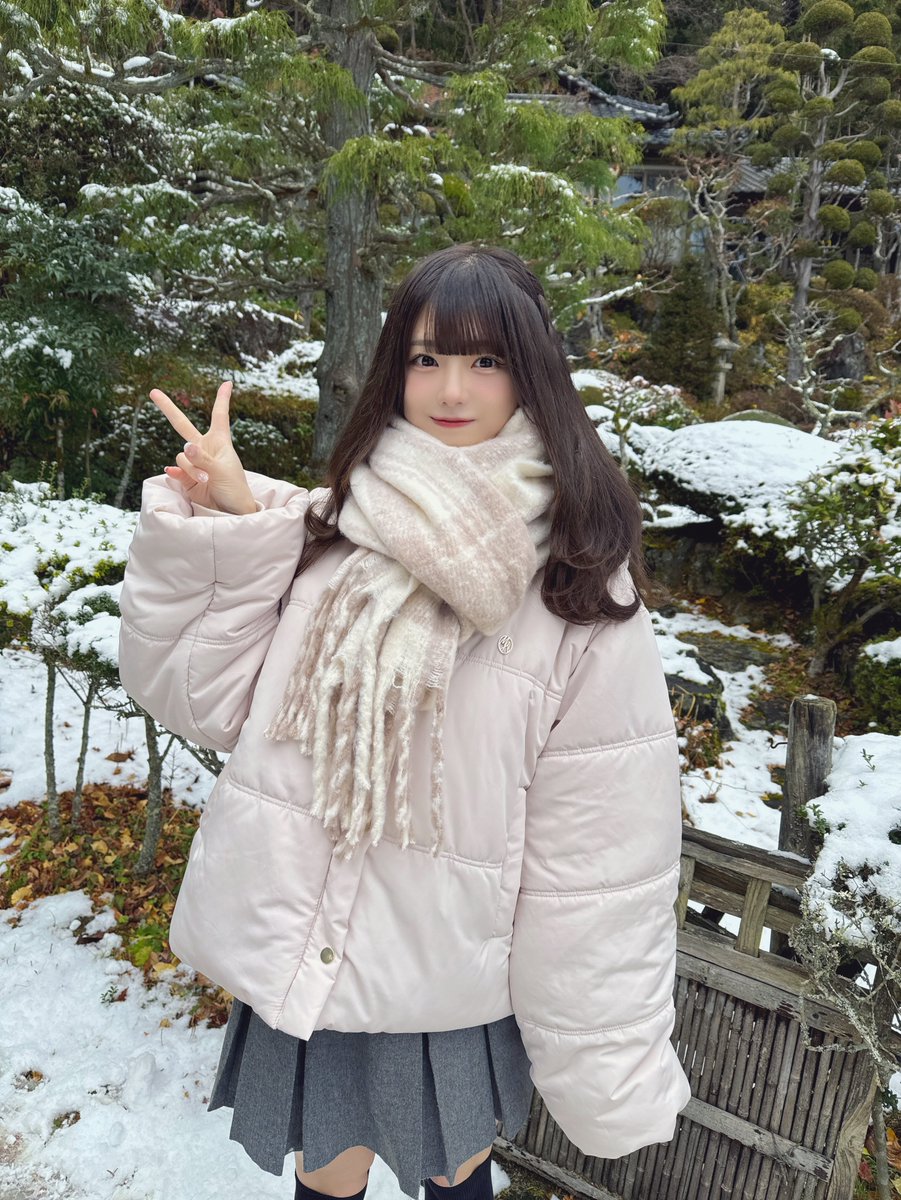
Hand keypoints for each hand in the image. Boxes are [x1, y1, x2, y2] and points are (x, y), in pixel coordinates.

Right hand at [150, 381, 256, 514]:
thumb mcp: (222, 471)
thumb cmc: (234, 489)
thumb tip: (185, 446)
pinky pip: (175, 470)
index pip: (219, 415)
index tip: (228, 382)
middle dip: (167, 408)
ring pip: (181, 456)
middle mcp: (204, 449)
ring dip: (191, 467)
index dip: (222, 399)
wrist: (231, 512)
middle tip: (153, 392)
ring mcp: (194, 463)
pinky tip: (174, 475)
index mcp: (219, 442)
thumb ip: (202, 459)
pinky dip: (176, 473)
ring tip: (205, 479)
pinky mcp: (186, 478)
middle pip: (182, 425)